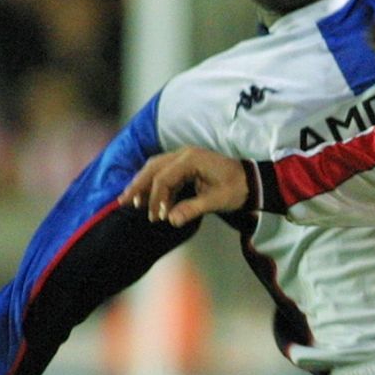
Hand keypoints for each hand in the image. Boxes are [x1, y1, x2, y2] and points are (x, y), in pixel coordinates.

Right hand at [119, 147, 250, 227]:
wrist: (251, 180)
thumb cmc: (237, 189)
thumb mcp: (217, 201)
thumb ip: (193, 209)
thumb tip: (171, 220)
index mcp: (191, 159)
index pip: (164, 178)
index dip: (157, 198)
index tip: (157, 217)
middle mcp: (184, 154)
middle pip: (153, 167)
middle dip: (138, 185)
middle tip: (123, 202)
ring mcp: (184, 157)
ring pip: (155, 167)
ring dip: (142, 183)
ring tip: (129, 200)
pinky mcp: (185, 163)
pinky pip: (162, 170)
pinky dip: (152, 182)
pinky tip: (145, 196)